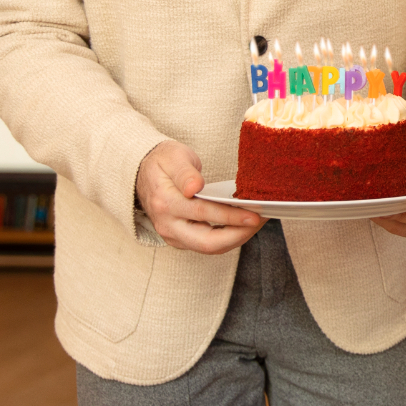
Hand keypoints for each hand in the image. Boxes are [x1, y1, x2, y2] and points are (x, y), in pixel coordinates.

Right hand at [136, 140, 263, 254]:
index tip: (255, 214)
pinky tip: (244, 225)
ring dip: (237, 238)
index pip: (202, 213)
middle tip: (261, 221)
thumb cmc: (163, 162)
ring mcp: (173, 235)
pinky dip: (228, 237)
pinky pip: (208, 244)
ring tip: (258, 222)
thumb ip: (185, 172)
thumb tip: (194, 188)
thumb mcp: (173, 157)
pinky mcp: (181, 239)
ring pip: (210, 247)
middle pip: (207, 243)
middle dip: (239, 235)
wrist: (143, 173)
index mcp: (165, 202)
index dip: (231, 216)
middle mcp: (167, 224)